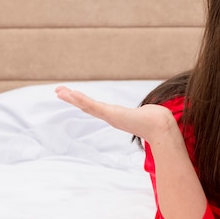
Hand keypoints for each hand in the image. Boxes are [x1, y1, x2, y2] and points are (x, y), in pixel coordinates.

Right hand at [55, 86, 176, 143]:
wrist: (161, 127)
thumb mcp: (146, 113)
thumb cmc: (157, 120)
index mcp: (117, 116)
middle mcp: (111, 117)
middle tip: (58, 91)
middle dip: (73, 99)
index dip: (84, 102)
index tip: (72, 95)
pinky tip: (72, 94)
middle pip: (88, 107)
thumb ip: (145, 112)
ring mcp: (110, 116)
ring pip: (88, 106)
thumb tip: (150, 111)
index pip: (96, 107)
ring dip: (74, 99)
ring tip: (61, 92)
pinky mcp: (112, 114)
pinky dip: (82, 100)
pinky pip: (94, 106)